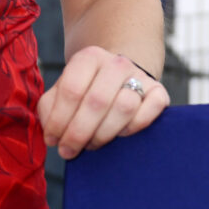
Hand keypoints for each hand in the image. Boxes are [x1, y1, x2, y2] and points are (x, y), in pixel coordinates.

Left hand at [39, 48, 169, 158]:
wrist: (117, 79)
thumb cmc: (84, 90)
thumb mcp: (61, 92)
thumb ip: (50, 108)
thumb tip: (52, 134)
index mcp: (88, 57)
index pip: (71, 90)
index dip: (59, 121)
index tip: (53, 140)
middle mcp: (116, 63)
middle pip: (97, 101)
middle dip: (79, 133)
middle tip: (69, 150)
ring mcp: (140, 75)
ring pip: (124, 107)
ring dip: (104, 134)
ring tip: (92, 144)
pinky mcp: (158, 91)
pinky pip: (151, 110)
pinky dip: (135, 127)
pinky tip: (120, 134)